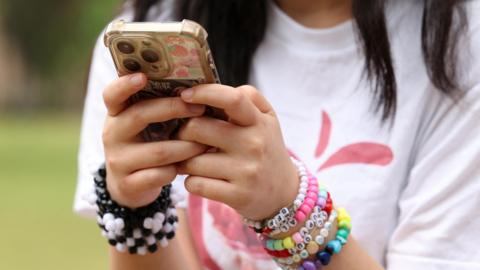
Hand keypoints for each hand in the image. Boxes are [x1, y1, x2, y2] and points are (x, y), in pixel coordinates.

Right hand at [101, 73, 207, 207]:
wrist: (129, 186)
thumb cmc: (146, 145)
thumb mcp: (145, 125)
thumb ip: (159, 106)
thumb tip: (197, 88)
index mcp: (116, 114)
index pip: (112, 95)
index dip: (125, 84)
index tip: (143, 76)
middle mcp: (112, 134)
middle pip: (140, 115)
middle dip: (174, 109)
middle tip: (200, 108)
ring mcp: (118, 160)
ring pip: (158, 151)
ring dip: (186, 146)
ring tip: (206, 143)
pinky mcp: (128, 184)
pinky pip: (160, 175)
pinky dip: (179, 169)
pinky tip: (190, 166)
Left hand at [176, 84, 298, 219]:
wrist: (284, 193)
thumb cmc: (266, 148)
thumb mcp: (267, 119)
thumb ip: (248, 97)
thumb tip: (217, 89)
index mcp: (258, 122)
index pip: (232, 99)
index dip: (204, 93)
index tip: (185, 95)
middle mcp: (254, 144)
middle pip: (197, 128)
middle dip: (183, 132)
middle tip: (184, 137)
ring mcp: (246, 171)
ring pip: (192, 161)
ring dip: (185, 161)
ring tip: (192, 161)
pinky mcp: (237, 195)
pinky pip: (195, 184)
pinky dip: (191, 181)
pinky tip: (200, 179)